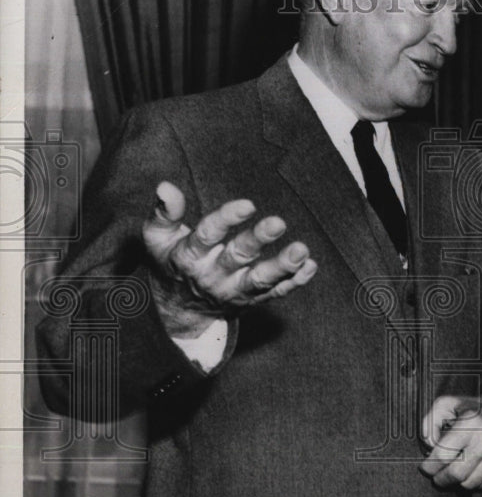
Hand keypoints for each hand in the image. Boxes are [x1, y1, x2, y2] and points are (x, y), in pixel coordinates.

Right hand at [142, 180, 317, 337]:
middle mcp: (212, 275)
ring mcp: (234, 291)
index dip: (226, 219)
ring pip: (260, 281)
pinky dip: (294, 282)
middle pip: (237, 257)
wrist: (176, 311)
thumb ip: (164, 212)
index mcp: (189, 256)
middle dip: (258, 240)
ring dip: (282, 266)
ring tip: (301, 251)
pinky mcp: (252, 300)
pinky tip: (310, 267)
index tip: (248, 204)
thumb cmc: (170, 261)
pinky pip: (275, 293)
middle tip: (278, 223)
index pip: (207, 236)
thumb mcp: (156, 238)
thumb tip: (166, 186)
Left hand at [419, 393, 481, 489]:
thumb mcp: (451, 403)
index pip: (443, 455)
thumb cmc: (478, 408)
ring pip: (469, 483)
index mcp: (471, 422)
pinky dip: (473, 482)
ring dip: (457, 482)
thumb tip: (427, 444)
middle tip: (436, 475)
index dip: (429, 466)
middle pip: (455, 474)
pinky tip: (470, 471)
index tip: (426, 467)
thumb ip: (431, 421)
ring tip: (453, 471)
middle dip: (440, 478)